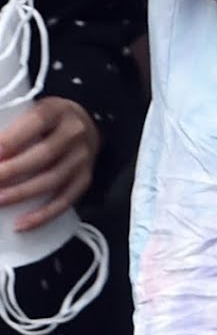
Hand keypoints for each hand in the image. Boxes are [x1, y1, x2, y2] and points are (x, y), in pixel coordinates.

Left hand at [0, 97, 100, 231]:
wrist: (86, 124)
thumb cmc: (49, 121)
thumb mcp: (33, 111)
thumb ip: (12, 129)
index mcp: (57, 110)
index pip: (36, 122)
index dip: (12, 139)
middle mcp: (74, 132)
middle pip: (45, 154)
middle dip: (12, 171)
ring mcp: (82, 157)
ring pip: (53, 179)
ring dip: (22, 193)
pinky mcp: (85, 178)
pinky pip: (65, 200)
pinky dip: (43, 215)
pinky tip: (21, 224)